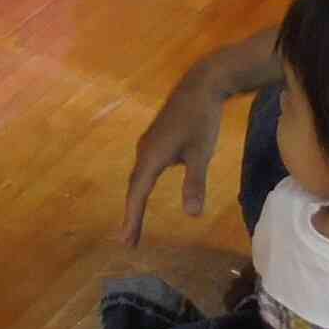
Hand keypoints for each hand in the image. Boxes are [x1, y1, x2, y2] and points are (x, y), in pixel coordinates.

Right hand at [119, 71, 227, 244]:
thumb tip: (191, 215)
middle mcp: (144, 151)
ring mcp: (148, 144)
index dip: (132, 219)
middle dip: (130, 215)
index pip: (138, 194)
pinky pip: (143, 169)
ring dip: (134, 201)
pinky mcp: (155, 140)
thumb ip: (195, 183)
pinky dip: (141, 187)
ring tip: (134, 223)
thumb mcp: (201, 153)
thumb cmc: (201, 119)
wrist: (201, 86)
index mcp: (151, 157)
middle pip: (133, 188)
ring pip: (137, 178)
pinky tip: (145, 192)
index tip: (126, 242)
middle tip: (128, 241)